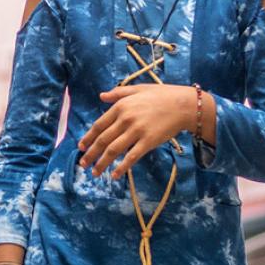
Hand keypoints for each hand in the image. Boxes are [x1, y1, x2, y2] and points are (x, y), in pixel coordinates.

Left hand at [78, 84, 192, 177]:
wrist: (184, 104)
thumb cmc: (162, 95)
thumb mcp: (138, 88)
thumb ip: (118, 93)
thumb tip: (101, 96)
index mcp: (121, 106)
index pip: (99, 125)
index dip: (88, 137)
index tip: (81, 147)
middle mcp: (125, 119)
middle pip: (103, 140)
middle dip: (91, 154)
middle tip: (83, 164)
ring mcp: (136, 131)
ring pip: (113, 150)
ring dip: (102, 163)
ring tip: (95, 172)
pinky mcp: (148, 141)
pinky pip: (131, 157)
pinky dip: (121, 167)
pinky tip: (115, 175)